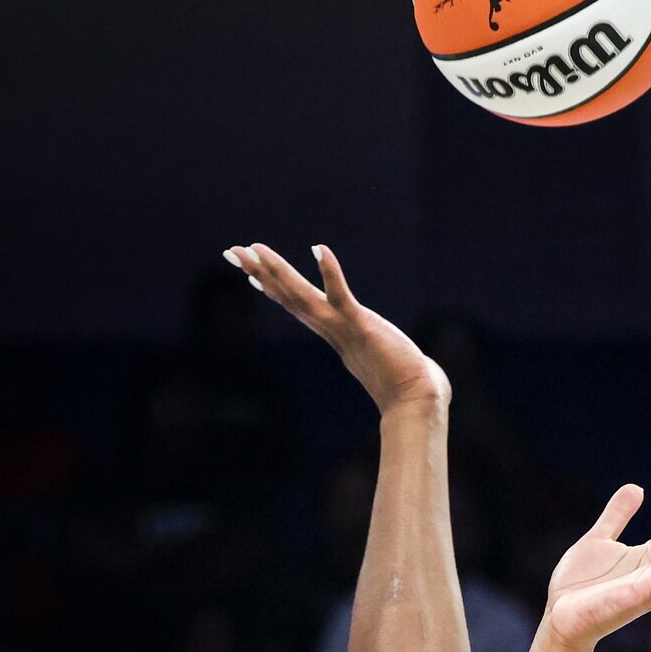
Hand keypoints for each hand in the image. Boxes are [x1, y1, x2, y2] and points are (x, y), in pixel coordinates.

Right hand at [225, 243, 449, 413]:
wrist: (418, 404)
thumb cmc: (412, 390)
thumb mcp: (389, 363)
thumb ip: (389, 357)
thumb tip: (410, 364)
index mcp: (337, 335)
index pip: (298, 307)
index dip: (274, 289)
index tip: (252, 275)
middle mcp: (332, 330)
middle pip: (287, 297)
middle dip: (259, 272)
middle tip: (232, 252)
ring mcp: (343, 328)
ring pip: (301, 295)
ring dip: (277, 270)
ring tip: (255, 248)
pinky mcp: (361, 325)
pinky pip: (340, 295)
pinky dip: (330, 272)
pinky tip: (319, 248)